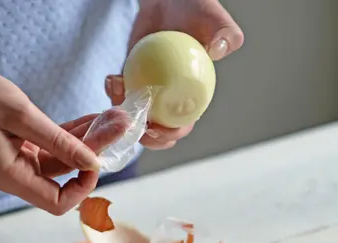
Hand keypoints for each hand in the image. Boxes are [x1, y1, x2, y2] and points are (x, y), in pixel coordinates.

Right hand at [0, 66, 129, 214]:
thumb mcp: (22, 116)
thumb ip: (59, 141)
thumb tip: (93, 163)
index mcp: (11, 176)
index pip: (57, 202)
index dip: (82, 188)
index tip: (97, 161)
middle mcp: (17, 175)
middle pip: (65, 179)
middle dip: (92, 156)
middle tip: (117, 128)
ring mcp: (20, 162)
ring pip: (64, 161)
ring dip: (87, 141)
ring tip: (111, 119)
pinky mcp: (23, 149)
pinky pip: (55, 148)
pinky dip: (72, 135)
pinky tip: (93, 119)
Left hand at [105, 0, 243, 149]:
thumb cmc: (197, 10)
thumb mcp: (215, 19)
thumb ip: (225, 35)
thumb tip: (217, 50)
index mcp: (193, 98)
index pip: (182, 125)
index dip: (170, 135)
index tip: (157, 129)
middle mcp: (170, 100)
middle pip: (156, 130)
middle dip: (142, 135)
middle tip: (132, 121)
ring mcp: (149, 91)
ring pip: (134, 115)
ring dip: (122, 113)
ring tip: (119, 90)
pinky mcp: (131, 79)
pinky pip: (120, 93)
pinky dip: (113, 91)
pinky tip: (112, 80)